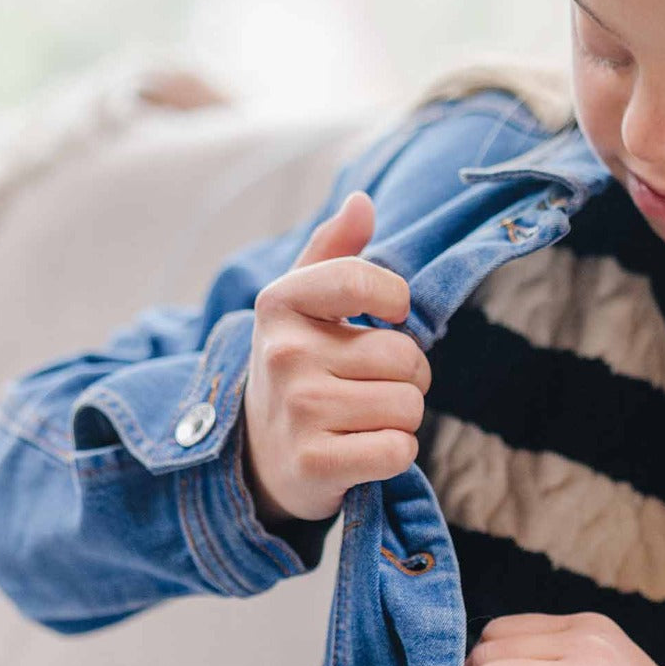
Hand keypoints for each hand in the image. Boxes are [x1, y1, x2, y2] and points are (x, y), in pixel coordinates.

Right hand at [241, 190, 432, 523]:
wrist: (256, 455)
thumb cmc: (298, 365)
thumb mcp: (304, 302)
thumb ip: (336, 248)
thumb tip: (363, 201)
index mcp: (281, 303)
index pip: (359, 279)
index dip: (395, 299)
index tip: (391, 314)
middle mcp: (283, 354)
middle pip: (404, 355)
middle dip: (408, 374)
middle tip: (372, 384)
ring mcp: (296, 411)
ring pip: (408, 404)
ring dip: (403, 416)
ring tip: (365, 417)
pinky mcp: (313, 465)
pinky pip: (399, 450)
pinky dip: (396, 453)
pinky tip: (364, 450)